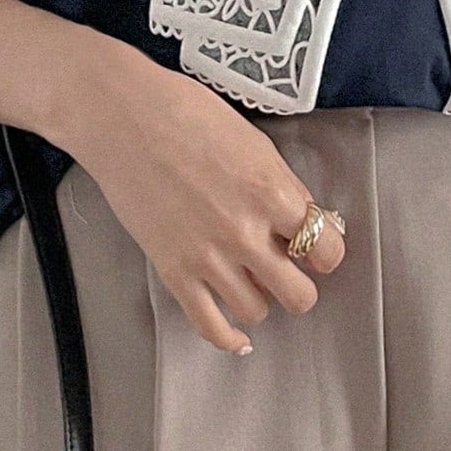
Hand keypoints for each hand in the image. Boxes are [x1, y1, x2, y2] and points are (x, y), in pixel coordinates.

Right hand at [46, 27, 346, 354]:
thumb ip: (282, 187)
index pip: (327, 250)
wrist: (123, 117)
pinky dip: (229, 338)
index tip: (319, 248)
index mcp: (272, 192)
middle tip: (289, 268)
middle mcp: (245, 232)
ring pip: (257, 310)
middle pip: (299, 294)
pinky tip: (238, 337)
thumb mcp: (254, 143)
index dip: (327, 251)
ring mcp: (208, 256)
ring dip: (262, 299)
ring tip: (253, 281)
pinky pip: (209, 324)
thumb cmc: (187, 112)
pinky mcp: (173, 270)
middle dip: (300, 283)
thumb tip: (304, 219)